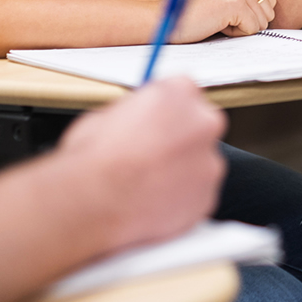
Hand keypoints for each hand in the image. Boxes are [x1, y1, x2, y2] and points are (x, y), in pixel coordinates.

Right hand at [60, 77, 226, 251]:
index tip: (154, 117)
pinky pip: (198, 191)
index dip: (165, 106)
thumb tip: (133, 117)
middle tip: (150, 150)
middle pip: (199, 122)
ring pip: (200, 159)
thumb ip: (131, 112)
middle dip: (179, 134)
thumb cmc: (92, 166)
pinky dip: (181, 195)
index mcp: (176, 95)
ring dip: (180, 167)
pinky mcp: (208, 197)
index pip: (183, 88)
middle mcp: (202, 124)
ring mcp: (209, 163)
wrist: (94, 214)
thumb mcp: (99, 118)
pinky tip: (152, 200)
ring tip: (146, 181)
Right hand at [170, 0, 275, 40]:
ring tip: (217, 19)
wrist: (166, 18)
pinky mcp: (234, 3)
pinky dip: (235, 33)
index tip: (225, 11)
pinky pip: (252, 29)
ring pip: (262, 22)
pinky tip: (216, 24)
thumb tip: (270, 13)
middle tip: (220, 16)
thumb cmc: (192, 12)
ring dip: (241, 27)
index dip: (250, 14)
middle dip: (248, 21)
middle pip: (268, 10)